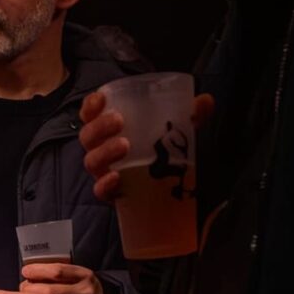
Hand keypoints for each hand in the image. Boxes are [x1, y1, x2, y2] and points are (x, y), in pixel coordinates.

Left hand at [18, 261, 102, 293]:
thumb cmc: (81, 284)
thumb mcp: (76, 273)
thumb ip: (58, 271)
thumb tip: (29, 272)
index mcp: (85, 275)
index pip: (57, 271)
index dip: (38, 271)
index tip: (26, 271)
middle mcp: (86, 292)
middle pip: (49, 291)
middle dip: (30, 289)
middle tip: (23, 287)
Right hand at [79, 88, 212, 201]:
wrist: (169, 192)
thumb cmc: (164, 153)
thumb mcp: (179, 132)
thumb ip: (192, 116)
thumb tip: (205, 102)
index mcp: (111, 130)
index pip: (91, 114)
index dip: (91, 105)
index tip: (101, 99)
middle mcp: (103, 149)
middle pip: (88, 136)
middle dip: (99, 126)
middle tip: (119, 121)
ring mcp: (105, 172)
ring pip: (92, 161)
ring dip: (104, 151)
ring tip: (124, 145)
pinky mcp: (112, 194)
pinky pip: (100, 190)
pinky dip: (104, 184)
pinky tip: (116, 178)